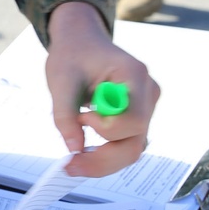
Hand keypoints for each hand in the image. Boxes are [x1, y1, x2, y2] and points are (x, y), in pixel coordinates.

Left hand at [45, 2, 159, 178]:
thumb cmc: (72, 55)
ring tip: (73, 162)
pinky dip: (106, 153)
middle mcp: (148, 92)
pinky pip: (126, 143)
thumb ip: (65, 116)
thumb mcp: (60, 81)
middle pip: (136, 142)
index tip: (81, 117)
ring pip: (132, 148)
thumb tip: (74, 150)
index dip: (105, 128)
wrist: (82, 42)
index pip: (132, 119)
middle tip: (70, 167)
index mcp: (134, 75)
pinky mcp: (138, 116)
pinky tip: (84, 153)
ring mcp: (147, 106)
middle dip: (103, 160)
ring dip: (103, 160)